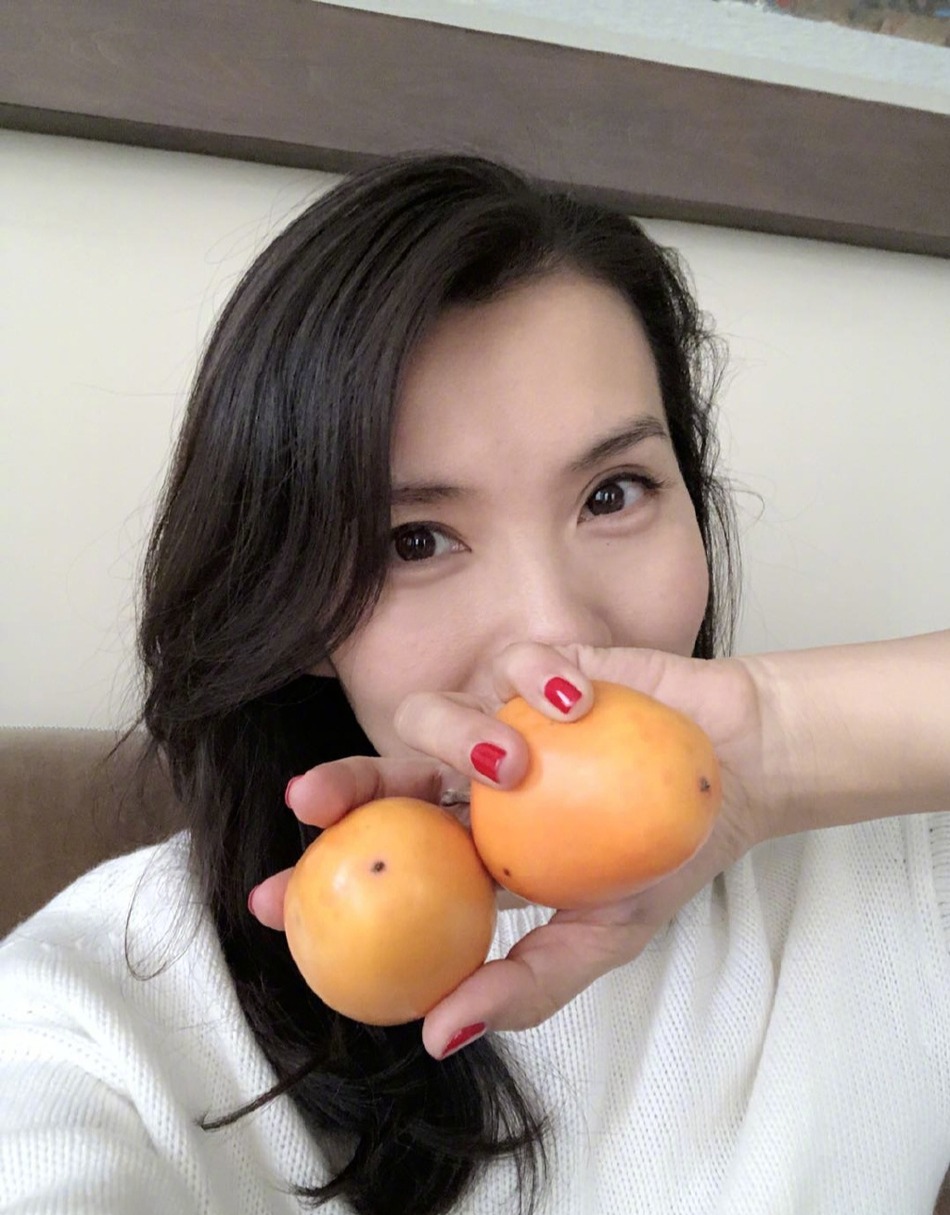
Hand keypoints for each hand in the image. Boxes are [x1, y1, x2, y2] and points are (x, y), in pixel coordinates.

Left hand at [249, 642, 770, 1058]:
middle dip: (337, 786)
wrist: (745, 773)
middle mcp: (477, 781)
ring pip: (437, 712)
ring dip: (462, 734)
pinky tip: (578, 703)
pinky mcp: (548, 666)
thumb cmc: (668, 855)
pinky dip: (539, 680)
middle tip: (309, 802)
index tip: (268, 905)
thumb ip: (525, 984)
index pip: (386, 864)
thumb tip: (435, 1037)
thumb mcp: (604, 937)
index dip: (319, 880)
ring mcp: (509, 718)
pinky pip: (519, 663)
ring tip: (516, 762)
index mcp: (478, 847)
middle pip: (383, 778)